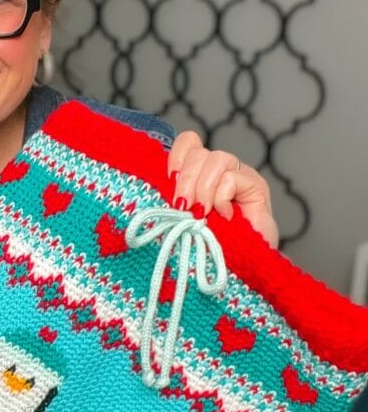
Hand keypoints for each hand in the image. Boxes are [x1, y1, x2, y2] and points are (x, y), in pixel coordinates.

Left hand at [167, 131, 278, 248]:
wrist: (238, 268)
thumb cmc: (207, 246)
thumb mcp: (181, 218)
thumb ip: (173, 198)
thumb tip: (156, 187)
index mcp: (199, 173)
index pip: (188, 142)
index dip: (176, 156)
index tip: (169, 181)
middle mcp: (220, 170)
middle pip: (199, 152)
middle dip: (186, 181)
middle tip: (183, 207)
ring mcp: (239, 175)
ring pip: (216, 159)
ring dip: (203, 189)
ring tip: (202, 213)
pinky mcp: (256, 185)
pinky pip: (231, 177)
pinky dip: (221, 198)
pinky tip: (224, 216)